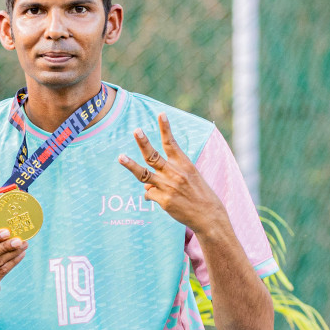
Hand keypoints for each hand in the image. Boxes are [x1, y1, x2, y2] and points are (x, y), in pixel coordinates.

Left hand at [119, 114, 228, 236]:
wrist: (208, 215)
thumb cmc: (198, 194)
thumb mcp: (189, 177)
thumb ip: (168, 175)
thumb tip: (146, 185)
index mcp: (184, 164)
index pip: (172, 143)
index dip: (165, 128)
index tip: (161, 114)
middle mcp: (175, 174)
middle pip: (154, 156)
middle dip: (144, 143)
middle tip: (136, 130)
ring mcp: (168, 187)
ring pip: (144, 175)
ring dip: (131, 165)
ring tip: (120, 157)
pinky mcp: (164, 201)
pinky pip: (149, 194)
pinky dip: (150, 194)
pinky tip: (159, 199)